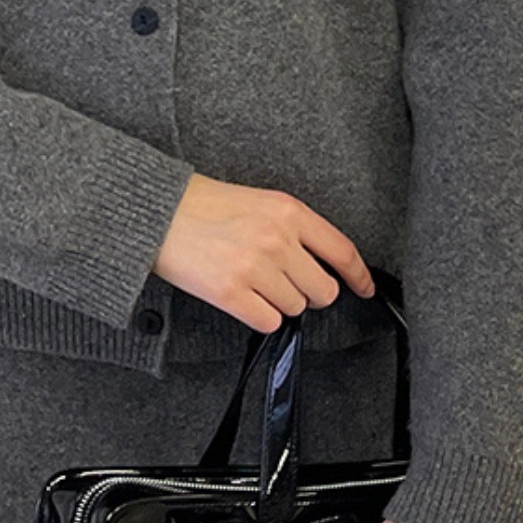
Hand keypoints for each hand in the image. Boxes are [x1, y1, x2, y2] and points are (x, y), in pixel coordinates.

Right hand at [151, 173, 376, 331]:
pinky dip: (258, 314)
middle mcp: (277, 239)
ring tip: (249, 278)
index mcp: (288, 211)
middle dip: (306, 291)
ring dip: (277, 301)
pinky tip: (239, 294)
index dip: (359, 276)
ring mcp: (256, 267)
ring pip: (295, 308)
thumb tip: (320, 262)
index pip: (342, 251)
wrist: (158, 212)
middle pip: (322, 290)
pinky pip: (268, 321)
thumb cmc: (202, 204)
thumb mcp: (258, 201)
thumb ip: (292, 227)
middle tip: (281, 279)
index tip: (364, 288)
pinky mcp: (232, 294)